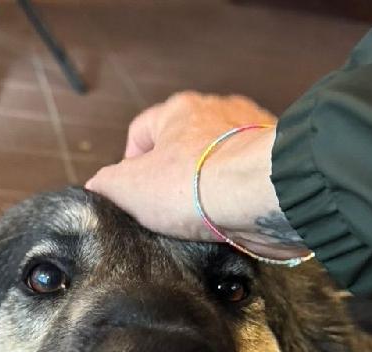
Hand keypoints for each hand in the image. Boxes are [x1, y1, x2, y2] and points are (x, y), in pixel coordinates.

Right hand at [85, 92, 306, 256]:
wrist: (259, 195)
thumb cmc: (193, 185)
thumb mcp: (127, 187)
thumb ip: (106, 184)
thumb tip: (98, 188)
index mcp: (179, 110)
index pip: (142, 131)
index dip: (131, 165)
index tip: (134, 195)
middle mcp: (218, 114)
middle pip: (183, 149)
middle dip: (173, 179)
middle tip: (166, 212)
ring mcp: (251, 137)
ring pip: (217, 166)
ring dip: (207, 191)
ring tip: (199, 220)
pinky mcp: (274, 166)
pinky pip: (245, 183)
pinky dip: (235, 200)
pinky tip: (227, 221)